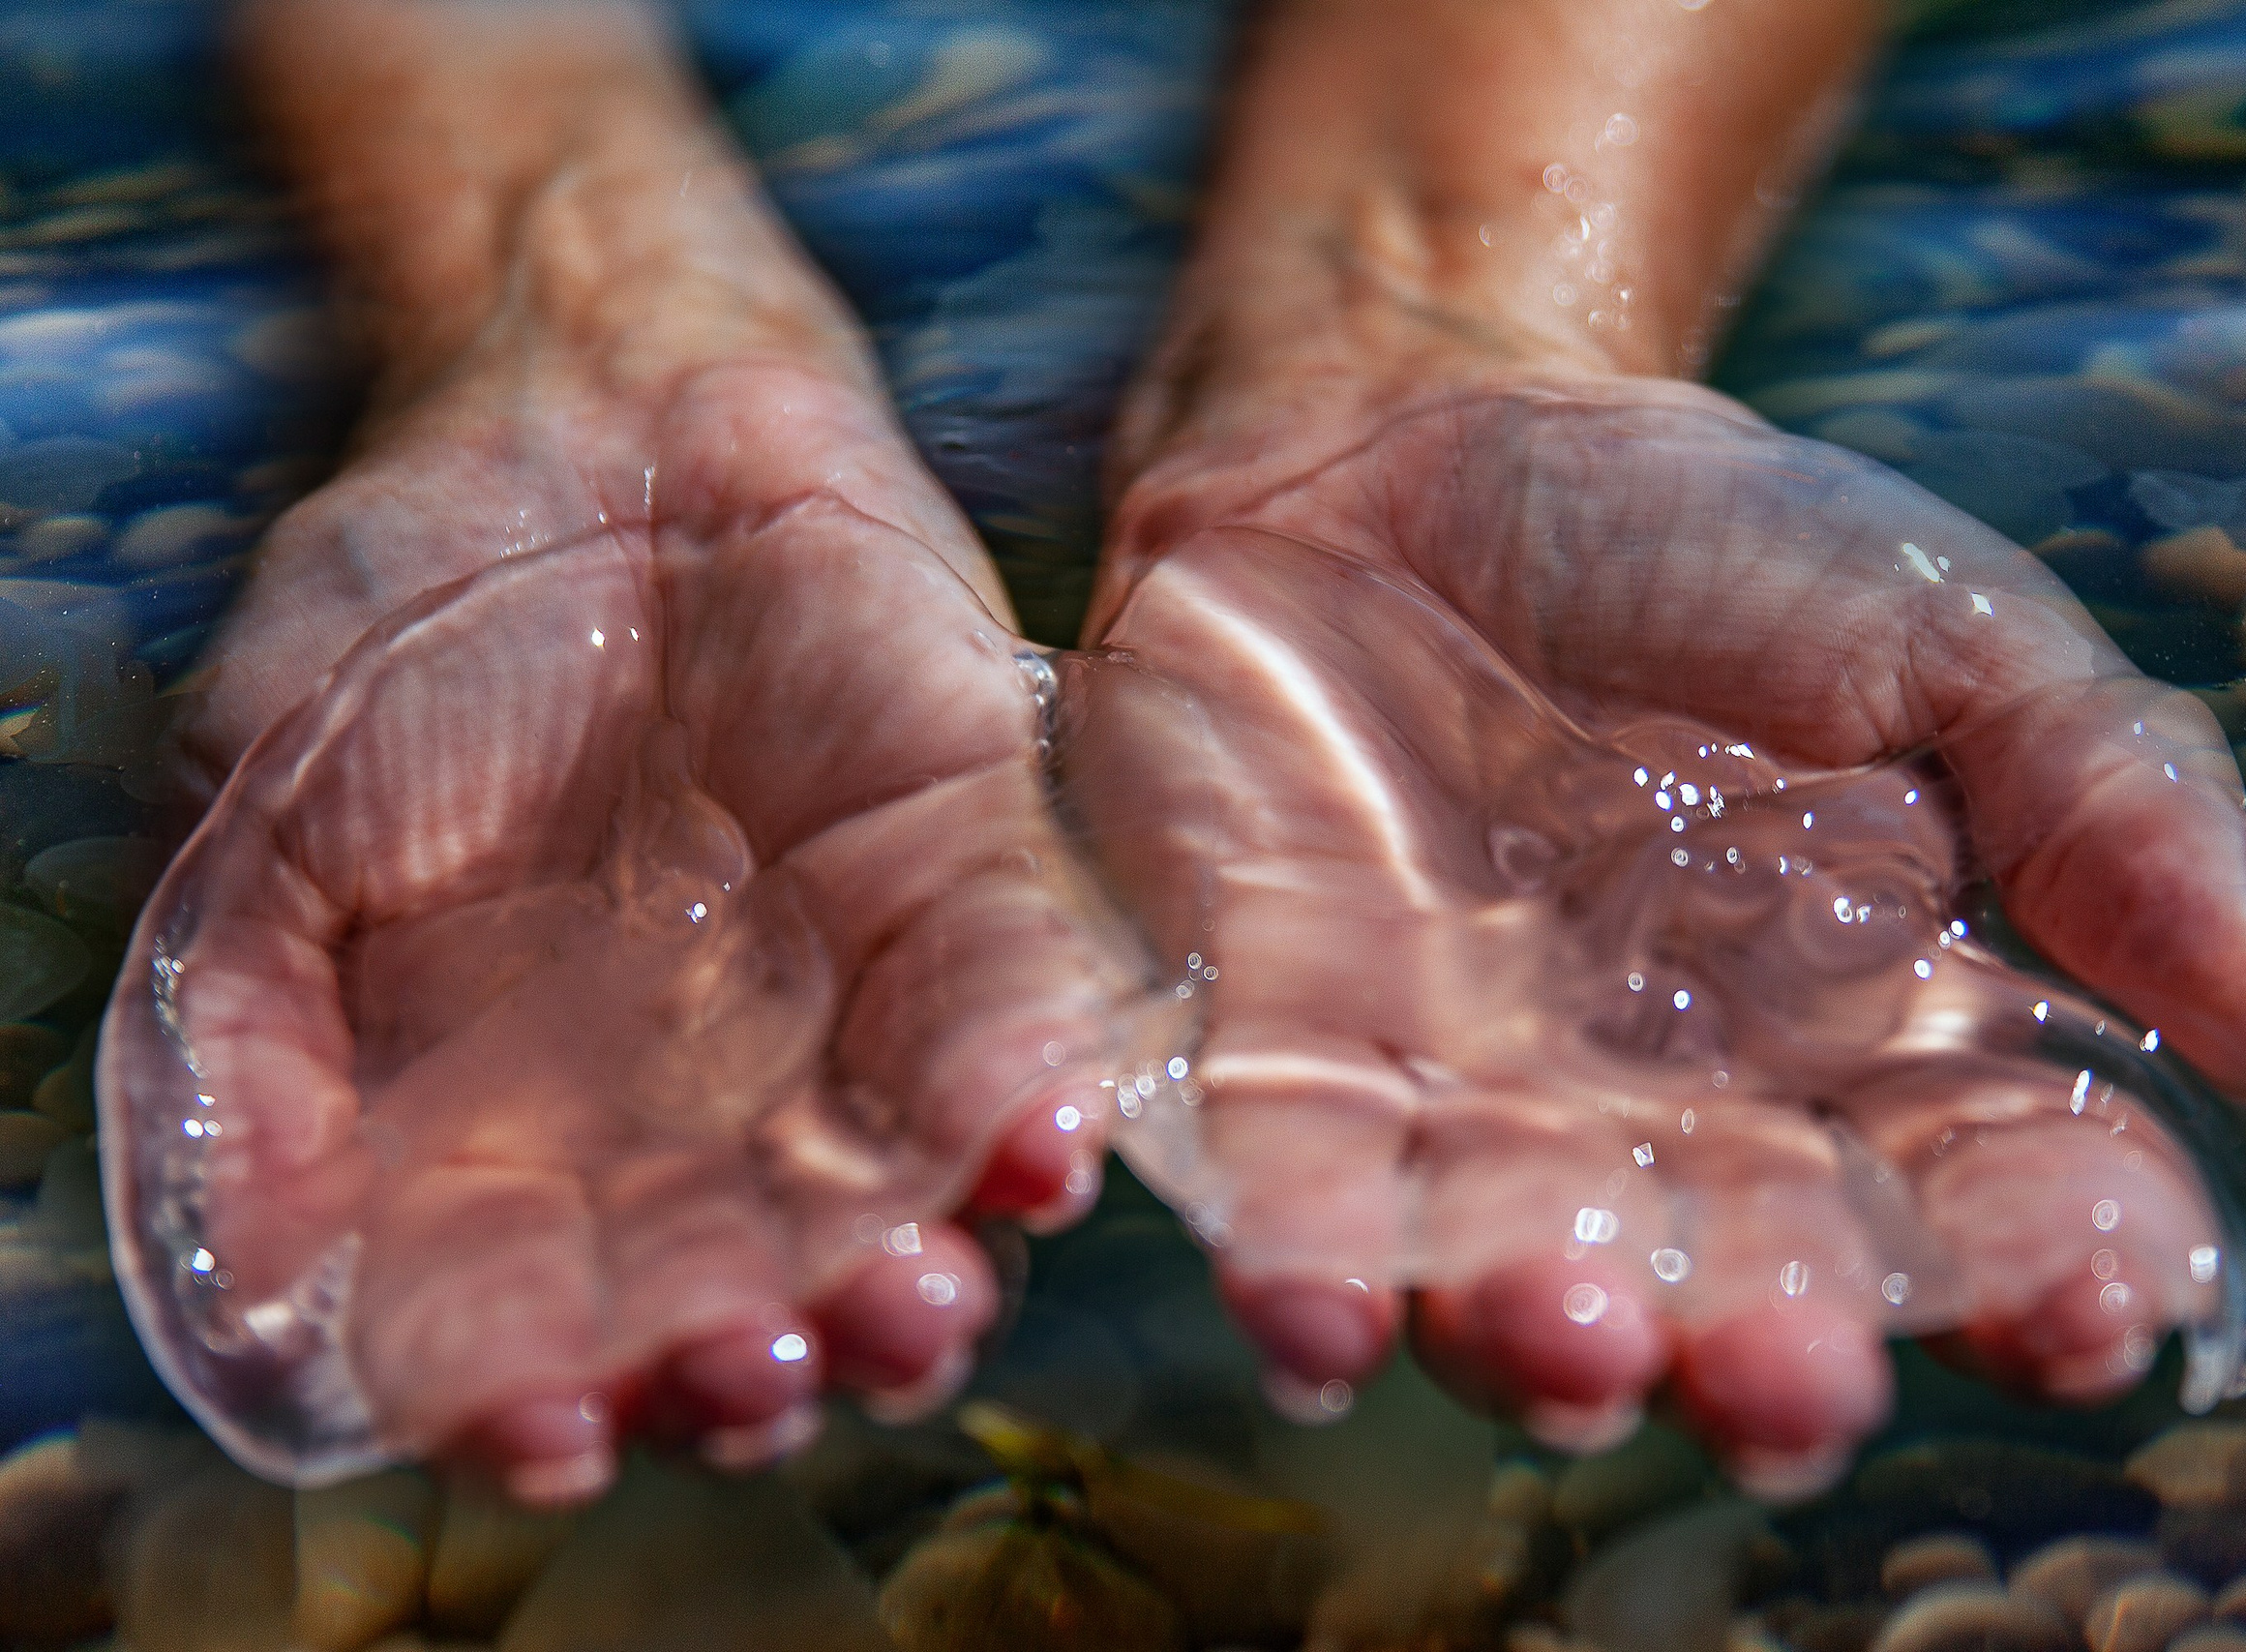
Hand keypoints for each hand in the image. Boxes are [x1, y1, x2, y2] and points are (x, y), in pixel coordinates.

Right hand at [102, 0, 1158, 1502]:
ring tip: (913, 1315)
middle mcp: (698, 1092)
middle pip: (744, 1276)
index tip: (562, 1435)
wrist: (578, 412)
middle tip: (757, 1383)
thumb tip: (263, 1267)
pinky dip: (1032, 1098)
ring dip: (916, 1270)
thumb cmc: (412, 626)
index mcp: (525, 1112)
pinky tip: (1042, 1162)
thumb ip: (260, 1044)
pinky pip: (1013, 1018)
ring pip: (897, 1189)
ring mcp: (844, 994)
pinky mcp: (969, 882)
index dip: (547, 1384)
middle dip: (757, 1352)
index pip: (541, 1301)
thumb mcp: (277, 827)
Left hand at [1072, 374, 2245, 1486]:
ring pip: (1488, 1254)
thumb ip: (2101, 811)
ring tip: (1558, 1346)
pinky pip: (1257, 1157)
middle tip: (1788, 1385)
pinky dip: (1255, 1225)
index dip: (2038, 1259)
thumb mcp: (1945, 636)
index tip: (2089, 1303)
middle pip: (1725, 1273)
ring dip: (1515, 1322)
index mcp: (1854, 1047)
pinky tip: (1249, 1276)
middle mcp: (1655, 1115)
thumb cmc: (1715, 549)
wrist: (1420, 442)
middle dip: (1760, 1342)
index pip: (1975, 1193)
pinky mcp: (1266, 1034)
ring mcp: (1450, 1090)